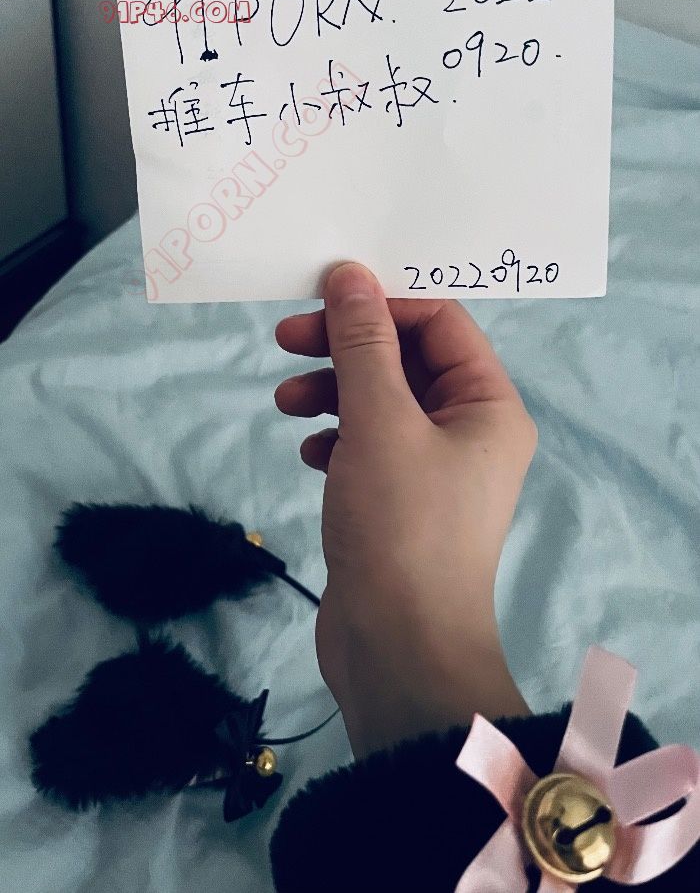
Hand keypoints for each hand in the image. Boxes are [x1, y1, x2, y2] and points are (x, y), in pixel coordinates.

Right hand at [275, 263, 534, 755]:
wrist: (398, 651)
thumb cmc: (401, 526)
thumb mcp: (379, 421)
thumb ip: (363, 344)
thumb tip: (349, 275)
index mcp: (488, 406)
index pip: (440, 322)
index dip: (382, 302)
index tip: (320, 298)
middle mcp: (470, 433)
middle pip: (406, 361)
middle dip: (346, 348)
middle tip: (286, 340)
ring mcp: (435, 471)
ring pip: (381, 404)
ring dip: (333, 392)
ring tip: (287, 404)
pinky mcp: (400, 504)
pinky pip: (368, 448)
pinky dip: (337, 439)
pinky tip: (312, 454)